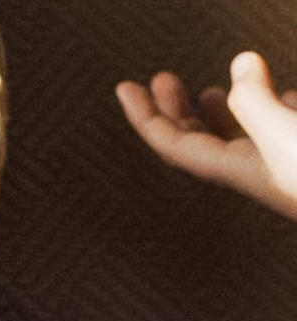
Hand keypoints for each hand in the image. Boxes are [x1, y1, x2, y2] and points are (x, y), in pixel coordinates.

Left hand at [116, 52, 296, 221]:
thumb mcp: (287, 138)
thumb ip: (258, 103)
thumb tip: (240, 65)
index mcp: (239, 170)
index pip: (175, 144)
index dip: (146, 116)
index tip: (125, 87)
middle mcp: (258, 169)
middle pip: (202, 140)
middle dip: (178, 109)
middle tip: (161, 80)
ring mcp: (287, 165)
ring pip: (246, 136)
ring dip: (224, 113)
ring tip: (210, 92)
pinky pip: (287, 131)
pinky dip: (277, 110)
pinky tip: (285, 99)